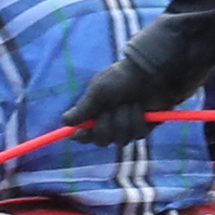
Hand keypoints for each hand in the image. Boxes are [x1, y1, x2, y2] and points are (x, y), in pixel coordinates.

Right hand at [66, 42, 184, 145]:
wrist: (149, 73)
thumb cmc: (120, 78)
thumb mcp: (98, 90)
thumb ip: (83, 108)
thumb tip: (65, 121)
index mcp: (95, 114)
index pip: (84, 134)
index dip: (82, 136)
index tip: (80, 133)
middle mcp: (109, 124)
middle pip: (102, 141)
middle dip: (107, 125)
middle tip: (111, 109)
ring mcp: (126, 128)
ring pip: (121, 139)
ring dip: (124, 119)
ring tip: (129, 103)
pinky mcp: (143, 129)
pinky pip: (137, 134)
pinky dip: (138, 119)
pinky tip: (141, 108)